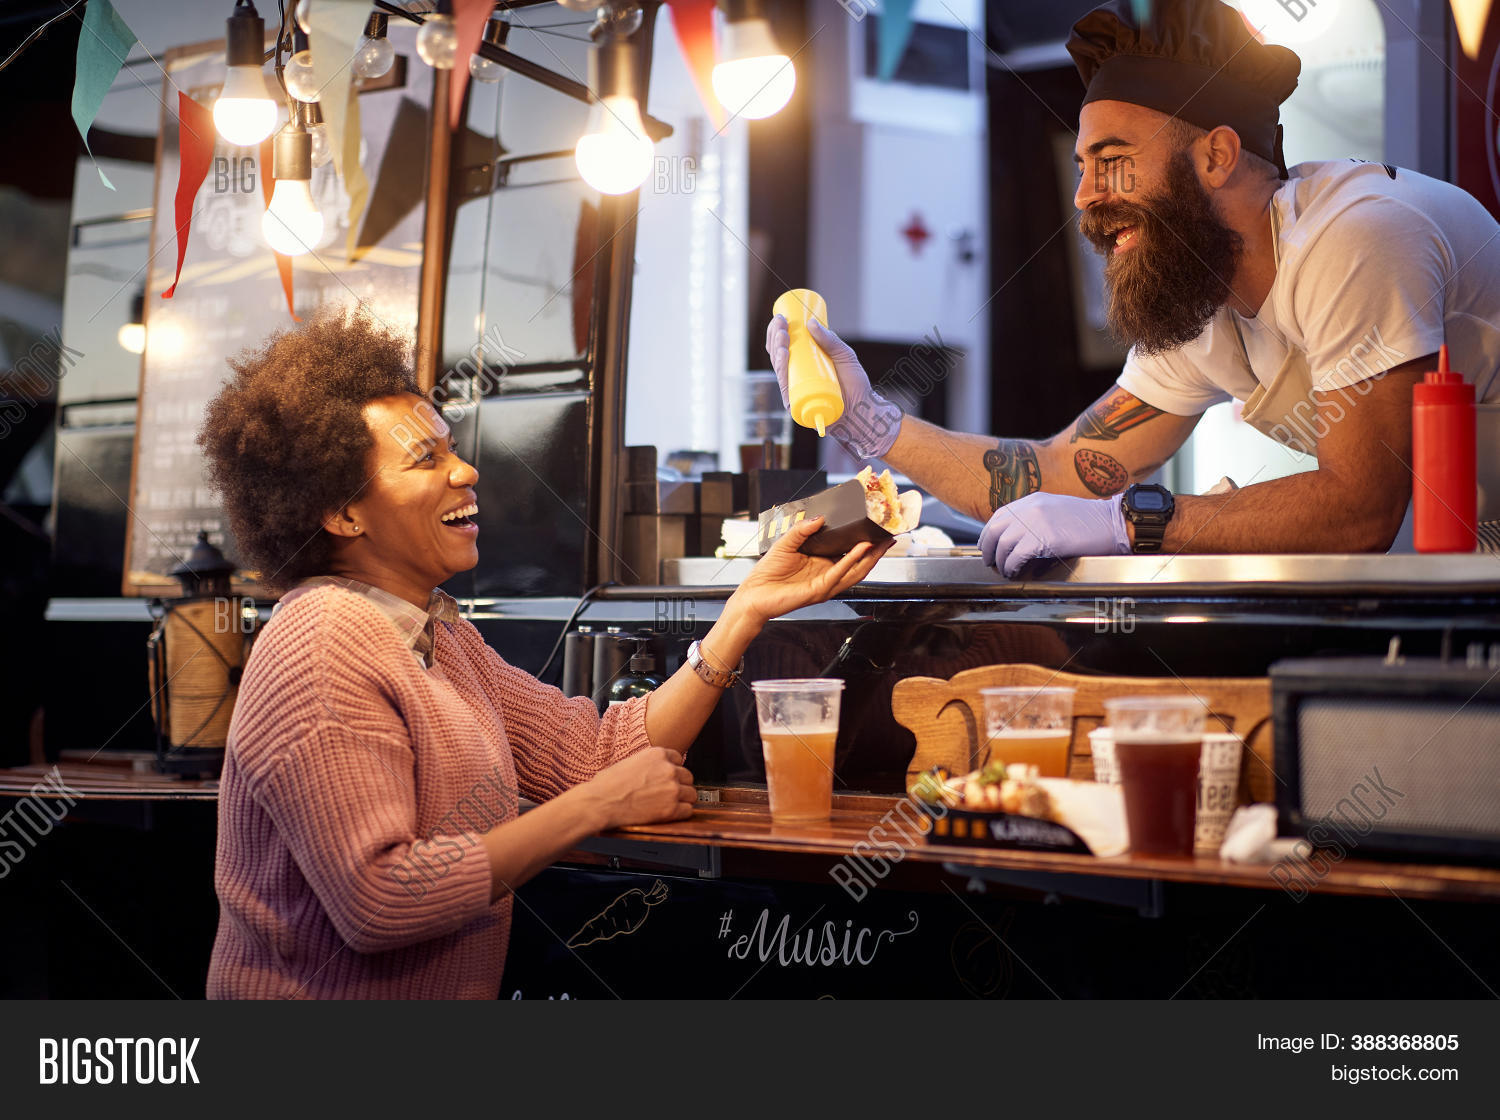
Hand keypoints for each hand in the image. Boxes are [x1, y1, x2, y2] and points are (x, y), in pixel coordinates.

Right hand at [585, 747, 694, 828]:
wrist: (600, 802)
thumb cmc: (607, 784)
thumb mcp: (630, 761)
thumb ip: (649, 764)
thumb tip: (655, 771)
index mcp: (658, 754)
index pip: (679, 760)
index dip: (673, 770)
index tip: (668, 778)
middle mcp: (669, 769)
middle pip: (688, 777)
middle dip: (679, 785)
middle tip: (667, 793)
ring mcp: (672, 789)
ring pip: (691, 794)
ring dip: (682, 800)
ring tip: (669, 804)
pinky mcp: (671, 809)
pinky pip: (688, 811)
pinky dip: (680, 814)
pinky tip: (669, 814)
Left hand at [731, 516, 891, 624]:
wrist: (753, 594)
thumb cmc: (767, 574)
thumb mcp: (786, 543)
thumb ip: (803, 530)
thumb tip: (821, 518)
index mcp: (822, 565)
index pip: (848, 554)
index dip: (864, 545)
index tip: (875, 531)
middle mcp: (827, 576)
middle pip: (859, 565)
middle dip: (876, 553)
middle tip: (889, 538)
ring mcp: (825, 585)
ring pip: (855, 572)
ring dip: (870, 557)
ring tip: (881, 542)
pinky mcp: (818, 590)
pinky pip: (839, 574)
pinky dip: (851, 560)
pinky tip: (860, 548)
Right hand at [764, 314, 902, 459]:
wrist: (864, 409)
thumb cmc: (855, 385)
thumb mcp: (844, 355)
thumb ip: (831, 340)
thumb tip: (811, 323)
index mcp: (802, 367)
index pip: (784, 348)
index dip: (778, 333)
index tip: (781, 318)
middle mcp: (795, 379)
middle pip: (777, 357)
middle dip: (775, 337)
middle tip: (781, 322)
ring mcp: (795, 392)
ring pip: (779, 369)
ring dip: (777, 348)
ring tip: (783, 334)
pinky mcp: (797, 405)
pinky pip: (785, 387)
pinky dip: (782, 370)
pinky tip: (783, 354)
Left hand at [978, 492, 1130, 577]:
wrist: (1111, 522)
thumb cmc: (1089, 521)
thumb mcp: (1056, 510)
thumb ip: (1035, 518)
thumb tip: (1016, 536)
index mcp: (1032, 500)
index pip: (999, 515)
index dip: (990, 533)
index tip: (989, 546)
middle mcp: (1030, 508)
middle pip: (995, 529)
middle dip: (988, 549)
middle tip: (991, 562)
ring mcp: (1036, 521)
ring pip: (1003, 544)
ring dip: (1001, 561)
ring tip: (1005, 570)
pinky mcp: (1044, 538)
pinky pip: (1016, 556)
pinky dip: (1012, 566)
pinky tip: (1016, 572)